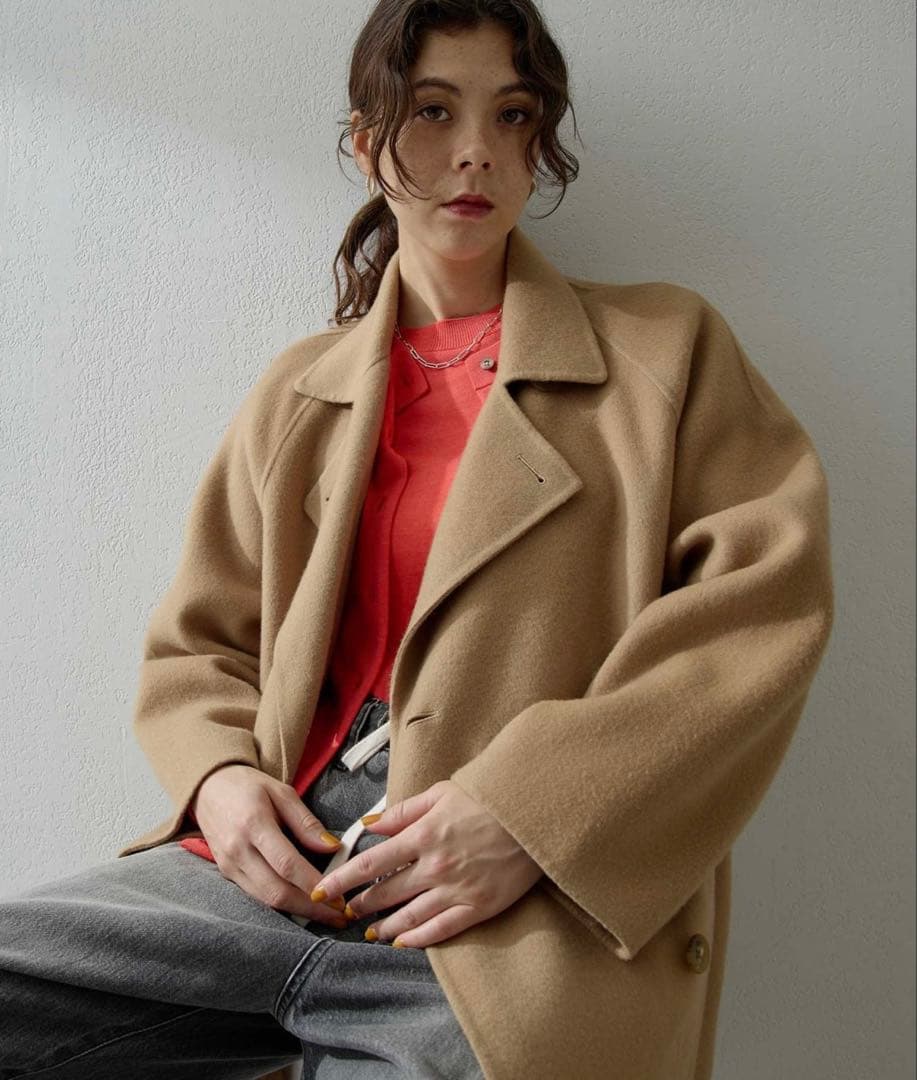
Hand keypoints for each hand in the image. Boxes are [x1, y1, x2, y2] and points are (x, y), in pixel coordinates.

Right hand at [190, 764, 350, 927]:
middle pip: (276, 891)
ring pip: (266, 900)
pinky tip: (301, 906)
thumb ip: (306, 822)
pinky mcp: (226, 874)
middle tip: (340, 915)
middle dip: (310, 908)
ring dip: (298, 912)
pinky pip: (256, 896)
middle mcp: (238, 851)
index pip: (287, 864)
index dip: (314, 884)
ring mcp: (229, 866)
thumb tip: (333, 848)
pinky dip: (281, 905)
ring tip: (327, 915)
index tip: (340, 896)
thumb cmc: (248, 786)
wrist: (207, 789)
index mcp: (254, 824)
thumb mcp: (282, 792)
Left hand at [309, 779, 544, 947]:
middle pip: (387, 893)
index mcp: (423, 836)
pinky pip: (442, 929)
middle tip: (344, 911)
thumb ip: (403, 812)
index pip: (371, 863)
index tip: (323, 888)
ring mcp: (457, 889)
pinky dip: (419, 938)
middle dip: (361, 904)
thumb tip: (369, 825)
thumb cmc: (486, 797)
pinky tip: (403, 942)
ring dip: (385, 925)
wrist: (532, 813)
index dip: (343, 878)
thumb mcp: (441, 793)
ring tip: (369, 931)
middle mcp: (435, 867)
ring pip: (410, 916)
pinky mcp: (479, 906)